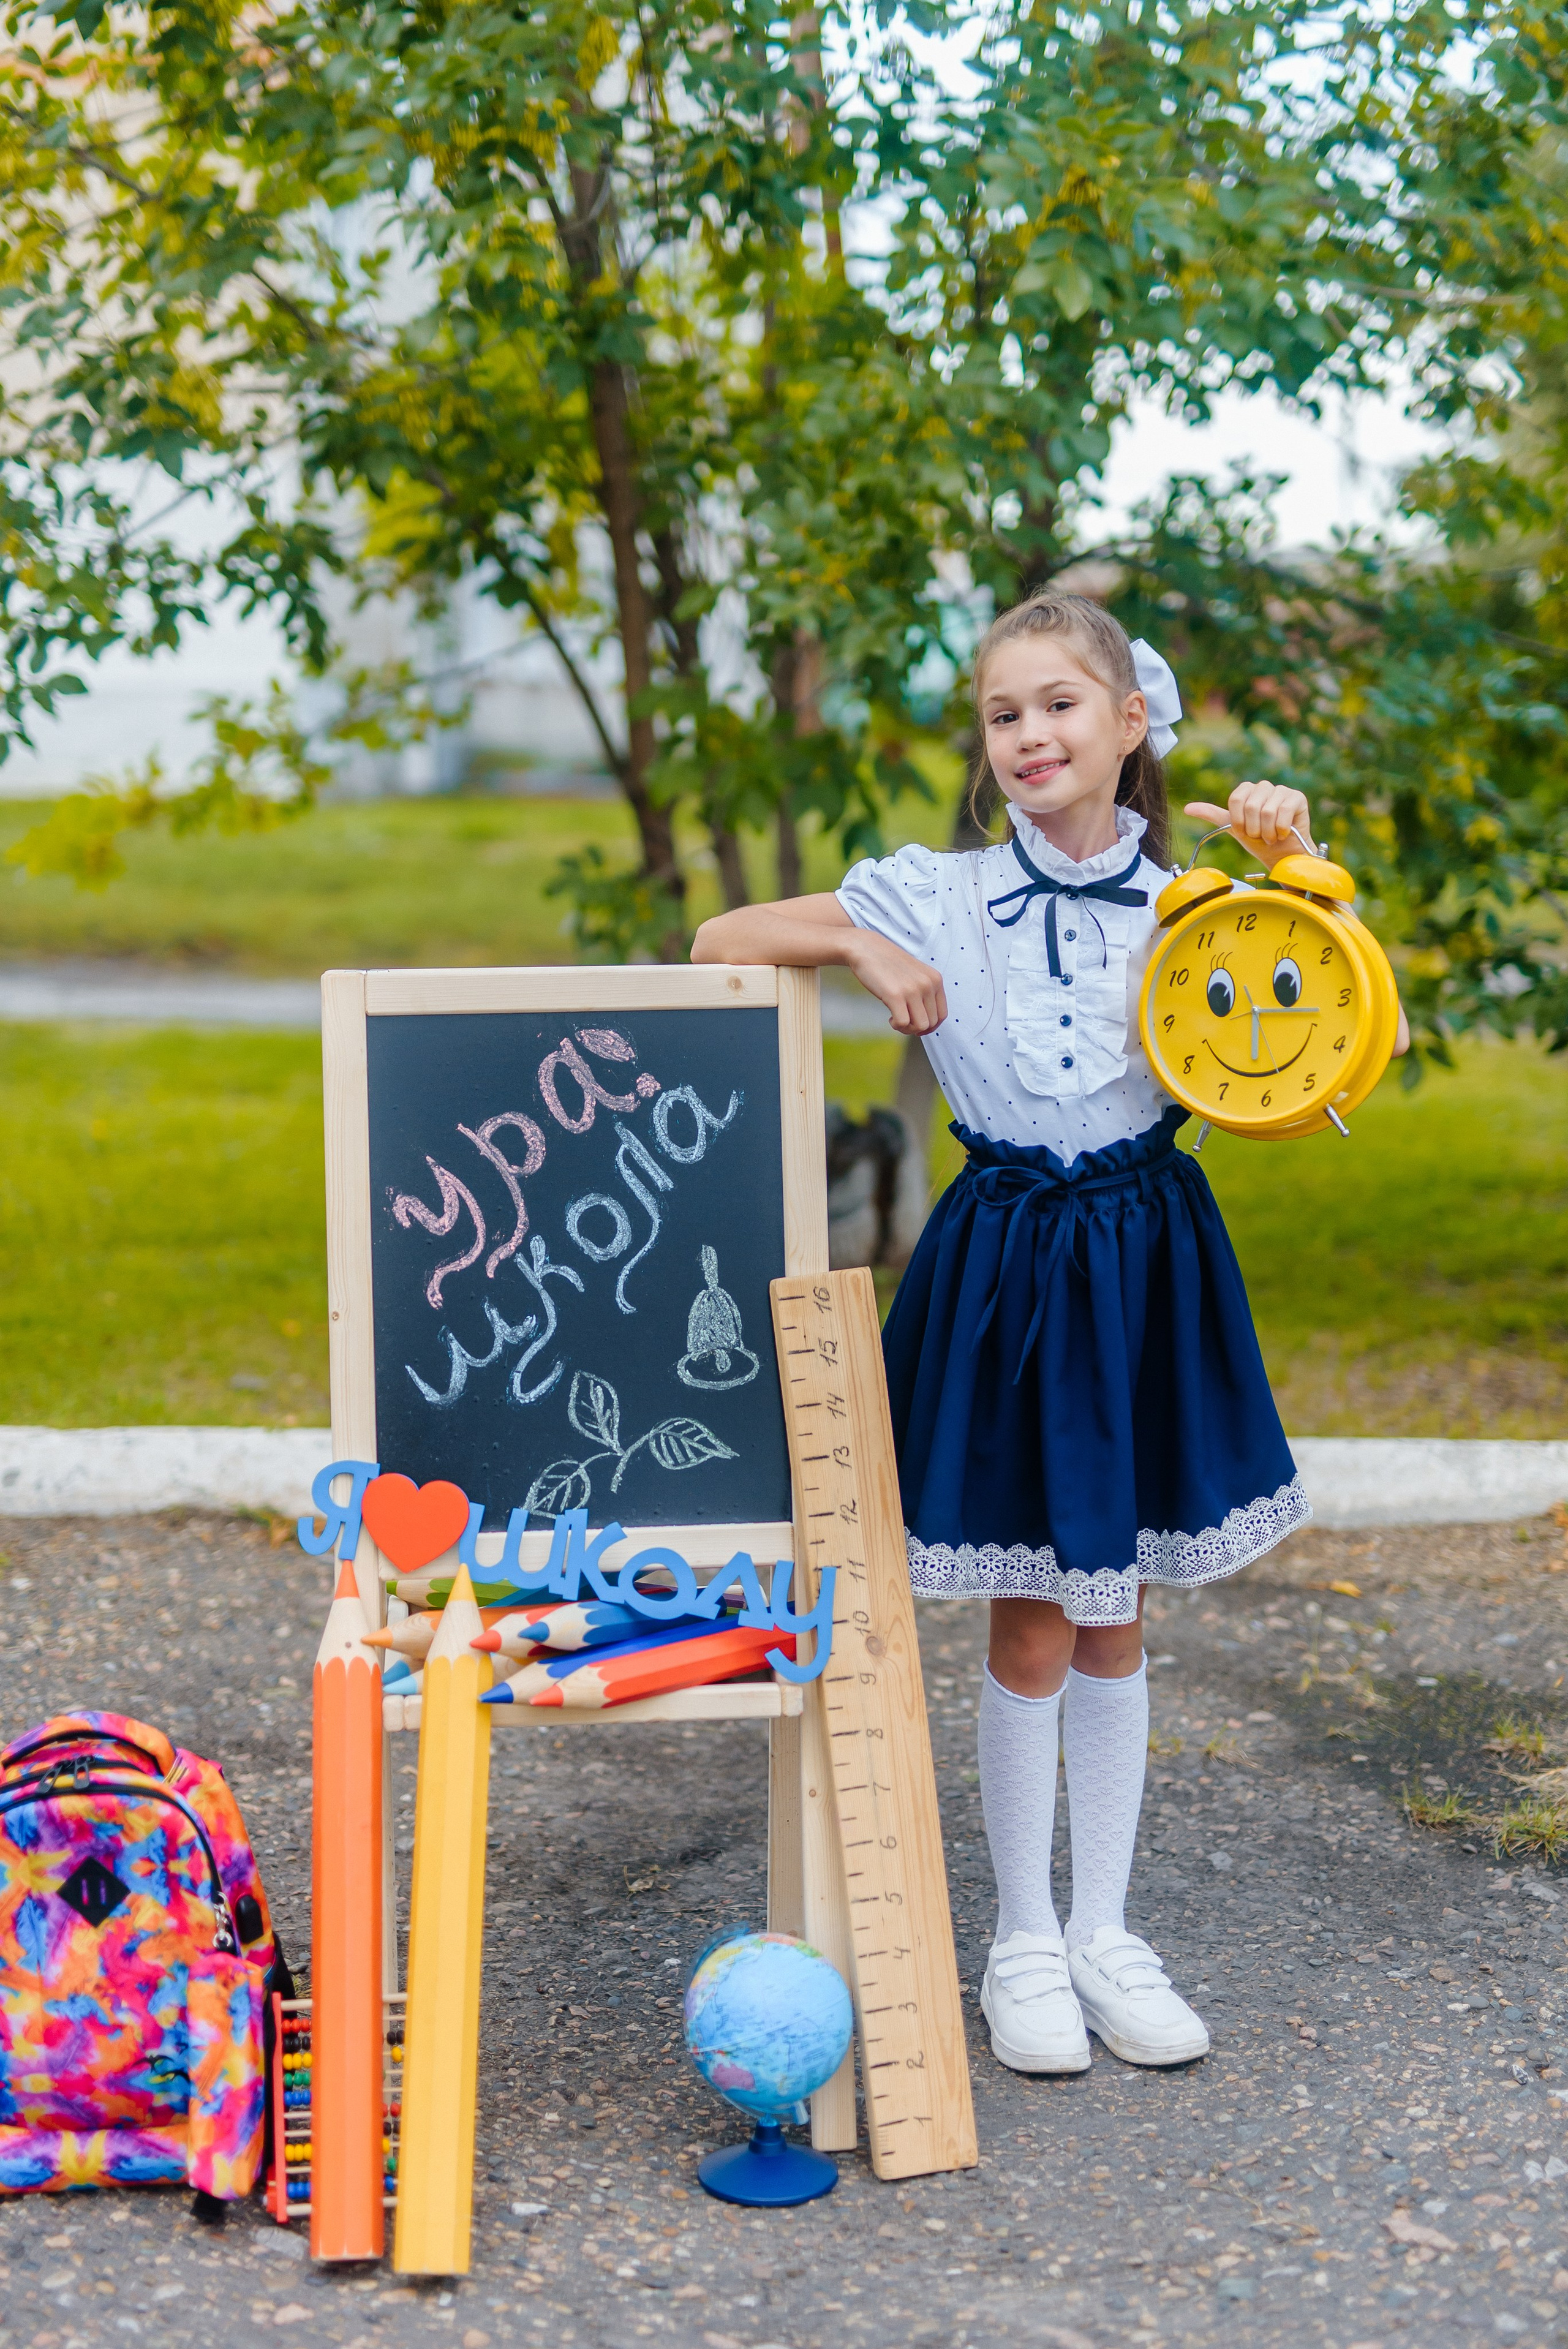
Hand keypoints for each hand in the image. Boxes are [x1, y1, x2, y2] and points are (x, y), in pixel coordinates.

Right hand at [847, 933, 947, 1035]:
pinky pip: (903, 1023)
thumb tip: (927, 1024)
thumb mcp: (915, 975)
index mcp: (935, 979)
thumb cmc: (889, 965)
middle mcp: (927, 984)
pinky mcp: (896, 995)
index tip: (916, 1025)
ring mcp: (912, 989)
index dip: (930, 1026)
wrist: (866, 949)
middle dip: (916, 1029)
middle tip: (902, 1021)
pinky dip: (897, 1025)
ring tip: (897, 1020)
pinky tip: (890, 1018)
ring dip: (907, 1029)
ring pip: (920, 1026)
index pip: (942, 1014)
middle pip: (931, 1023)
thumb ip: (925, 993)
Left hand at [1185, 781, 1314, 869]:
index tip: (1245, 831)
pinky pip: (1283, 812)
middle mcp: (1264, 787)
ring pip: (1267, 811)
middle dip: (1254, 828)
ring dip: (1267, 832)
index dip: (1239, 821)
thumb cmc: (1258, 841)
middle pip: (1250, 805)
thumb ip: (1213, 815)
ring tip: (1271, 836)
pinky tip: (1284, 833)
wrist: (1281, 855)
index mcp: (1247, 790)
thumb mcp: (1233, 828)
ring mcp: (1282, 790)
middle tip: (1260, 835)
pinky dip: (1281, 829)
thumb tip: (1187, 808)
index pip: (1236, 799)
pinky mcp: (1297, 798)